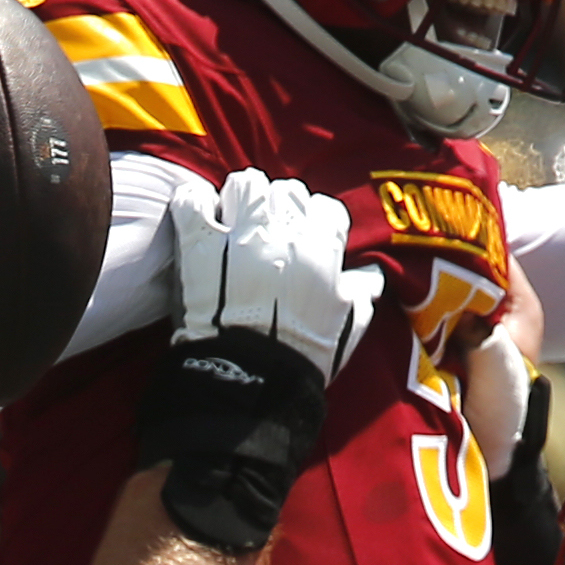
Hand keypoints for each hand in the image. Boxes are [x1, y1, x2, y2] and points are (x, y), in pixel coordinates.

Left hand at [166, 167, 380, 379]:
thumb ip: (362, 292)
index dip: (317, 223)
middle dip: (281, 209)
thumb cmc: (305, 354)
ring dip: (243, 200)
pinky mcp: (200, 245)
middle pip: (286, 192)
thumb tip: (372, 276)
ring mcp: (240, 234)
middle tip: (271, 233)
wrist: (254, 379)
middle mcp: (283, 230)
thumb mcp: (349, 324)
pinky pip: (193, 201)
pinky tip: (200, 216)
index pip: (326, 209)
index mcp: (322, 246)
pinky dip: (195, 204)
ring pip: (245, 185)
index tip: (308, 240)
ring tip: (237, 221)